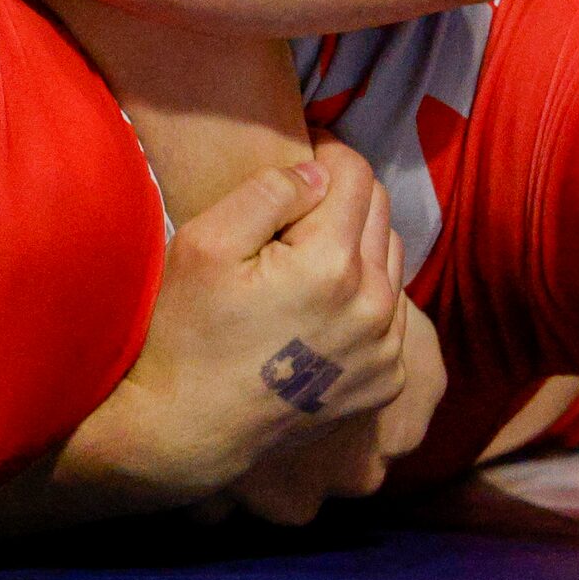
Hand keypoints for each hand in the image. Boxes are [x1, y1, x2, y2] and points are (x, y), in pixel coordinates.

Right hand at [85, 138, 417, 506]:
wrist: (191, 428)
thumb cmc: (186, 331)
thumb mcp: (204, 244)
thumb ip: (267, 193)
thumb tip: (317, 174)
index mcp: (333, 264)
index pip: (355, 174)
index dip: (326, 151)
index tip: (301, 151)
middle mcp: (376, 304)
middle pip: (380, 212)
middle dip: (343, 194)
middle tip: (295, 204)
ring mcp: (388, 348)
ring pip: (391, 260)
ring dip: (357, 244)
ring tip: (303, 256)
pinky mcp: (387, 380)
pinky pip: (391, 314)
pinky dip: (363, 296)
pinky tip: (317, 306)